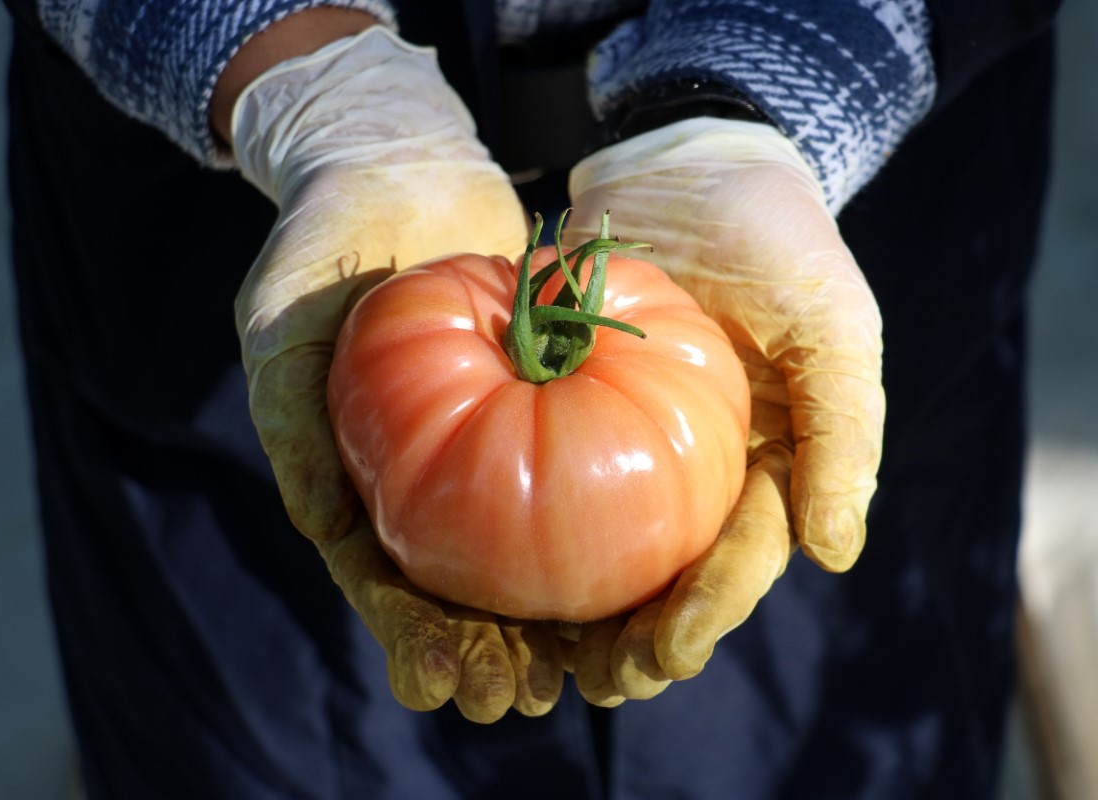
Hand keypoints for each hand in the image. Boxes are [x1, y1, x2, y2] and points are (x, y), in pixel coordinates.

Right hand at [229, 24, 559, 719]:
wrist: (396, 164)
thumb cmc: (323, 244)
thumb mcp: (282, 327)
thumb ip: (291, 423)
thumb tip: (322, 530)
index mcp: (363, 480)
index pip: (385, 581)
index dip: (414, 640)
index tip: (447, 685)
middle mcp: (430, 475)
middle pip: (464, 588)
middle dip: (494, 653)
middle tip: (529, 698)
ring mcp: (491, 440)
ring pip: (531, 549)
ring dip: (557, 616)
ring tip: (593, 667)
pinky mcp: (547, 397)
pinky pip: (583, 462)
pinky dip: (611, 519)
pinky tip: (648, 567)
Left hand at [563, 118, 884, 702]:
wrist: (689, 163)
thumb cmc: (775, 237)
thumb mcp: (831, 322)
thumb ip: (843, 433)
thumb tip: (834, 555)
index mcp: (770, 462)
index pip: (741, 557)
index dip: (708, 613)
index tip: (662, 656)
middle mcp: (701, 466)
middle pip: (670, 573)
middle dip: (639, 639)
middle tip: (595, 681)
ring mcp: (634, 441)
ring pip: (610, 544)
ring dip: (583, 610)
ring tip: (544, 658)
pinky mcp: (574, 405)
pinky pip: (551, 473)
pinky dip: (530, 524)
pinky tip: (494, 569)